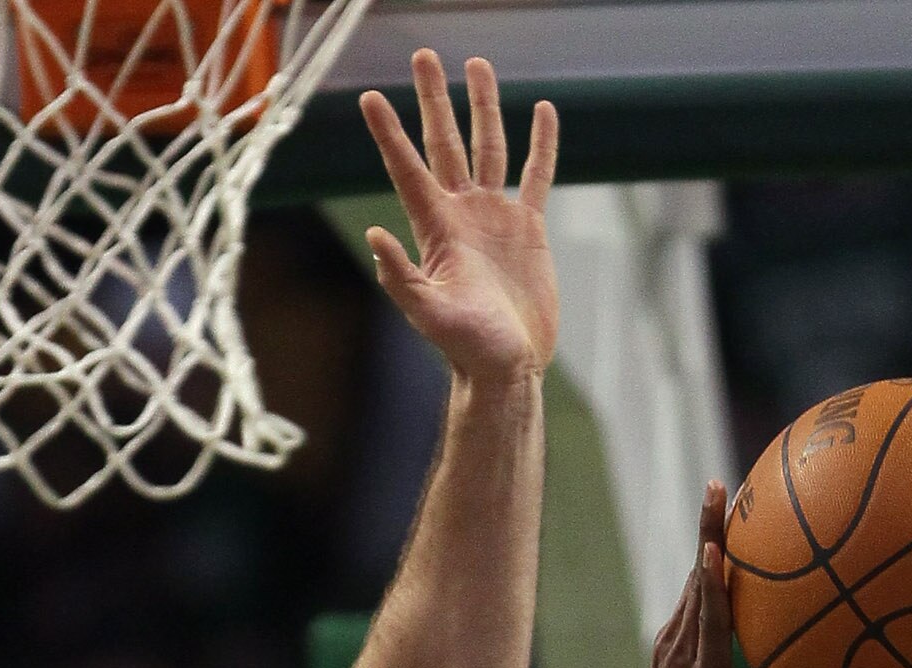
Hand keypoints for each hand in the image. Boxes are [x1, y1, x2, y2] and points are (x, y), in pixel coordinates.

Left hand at [359, 53, 558, 382]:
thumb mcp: (429, 314)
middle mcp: (462, 212)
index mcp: (436, 227)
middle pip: (444, 142)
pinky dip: (540, 144)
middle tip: (424, 56)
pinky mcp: (528, 228)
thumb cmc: (467, 347)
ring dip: (482, 106)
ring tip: (477, 64)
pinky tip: (542, 112)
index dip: (388, 134)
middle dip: (434, 100)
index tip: (370, 99)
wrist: (507, 366)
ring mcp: (495, 216)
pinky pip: (535, 175)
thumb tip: (374, 236)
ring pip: (488, 146)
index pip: (408, 169)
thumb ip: (402, 276)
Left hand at [624, 484, 839, 667]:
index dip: (710, 584)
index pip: (707, 623)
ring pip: (692, 582)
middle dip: (707, 534)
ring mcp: (670, 643)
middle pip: (696, 583)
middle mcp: (681, 652)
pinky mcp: (668, 640)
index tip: (714, 547)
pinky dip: (705, 565)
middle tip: (721, 488)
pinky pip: (691, 594)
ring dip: (706, 537)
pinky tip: (722, 537)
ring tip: (722, 495)